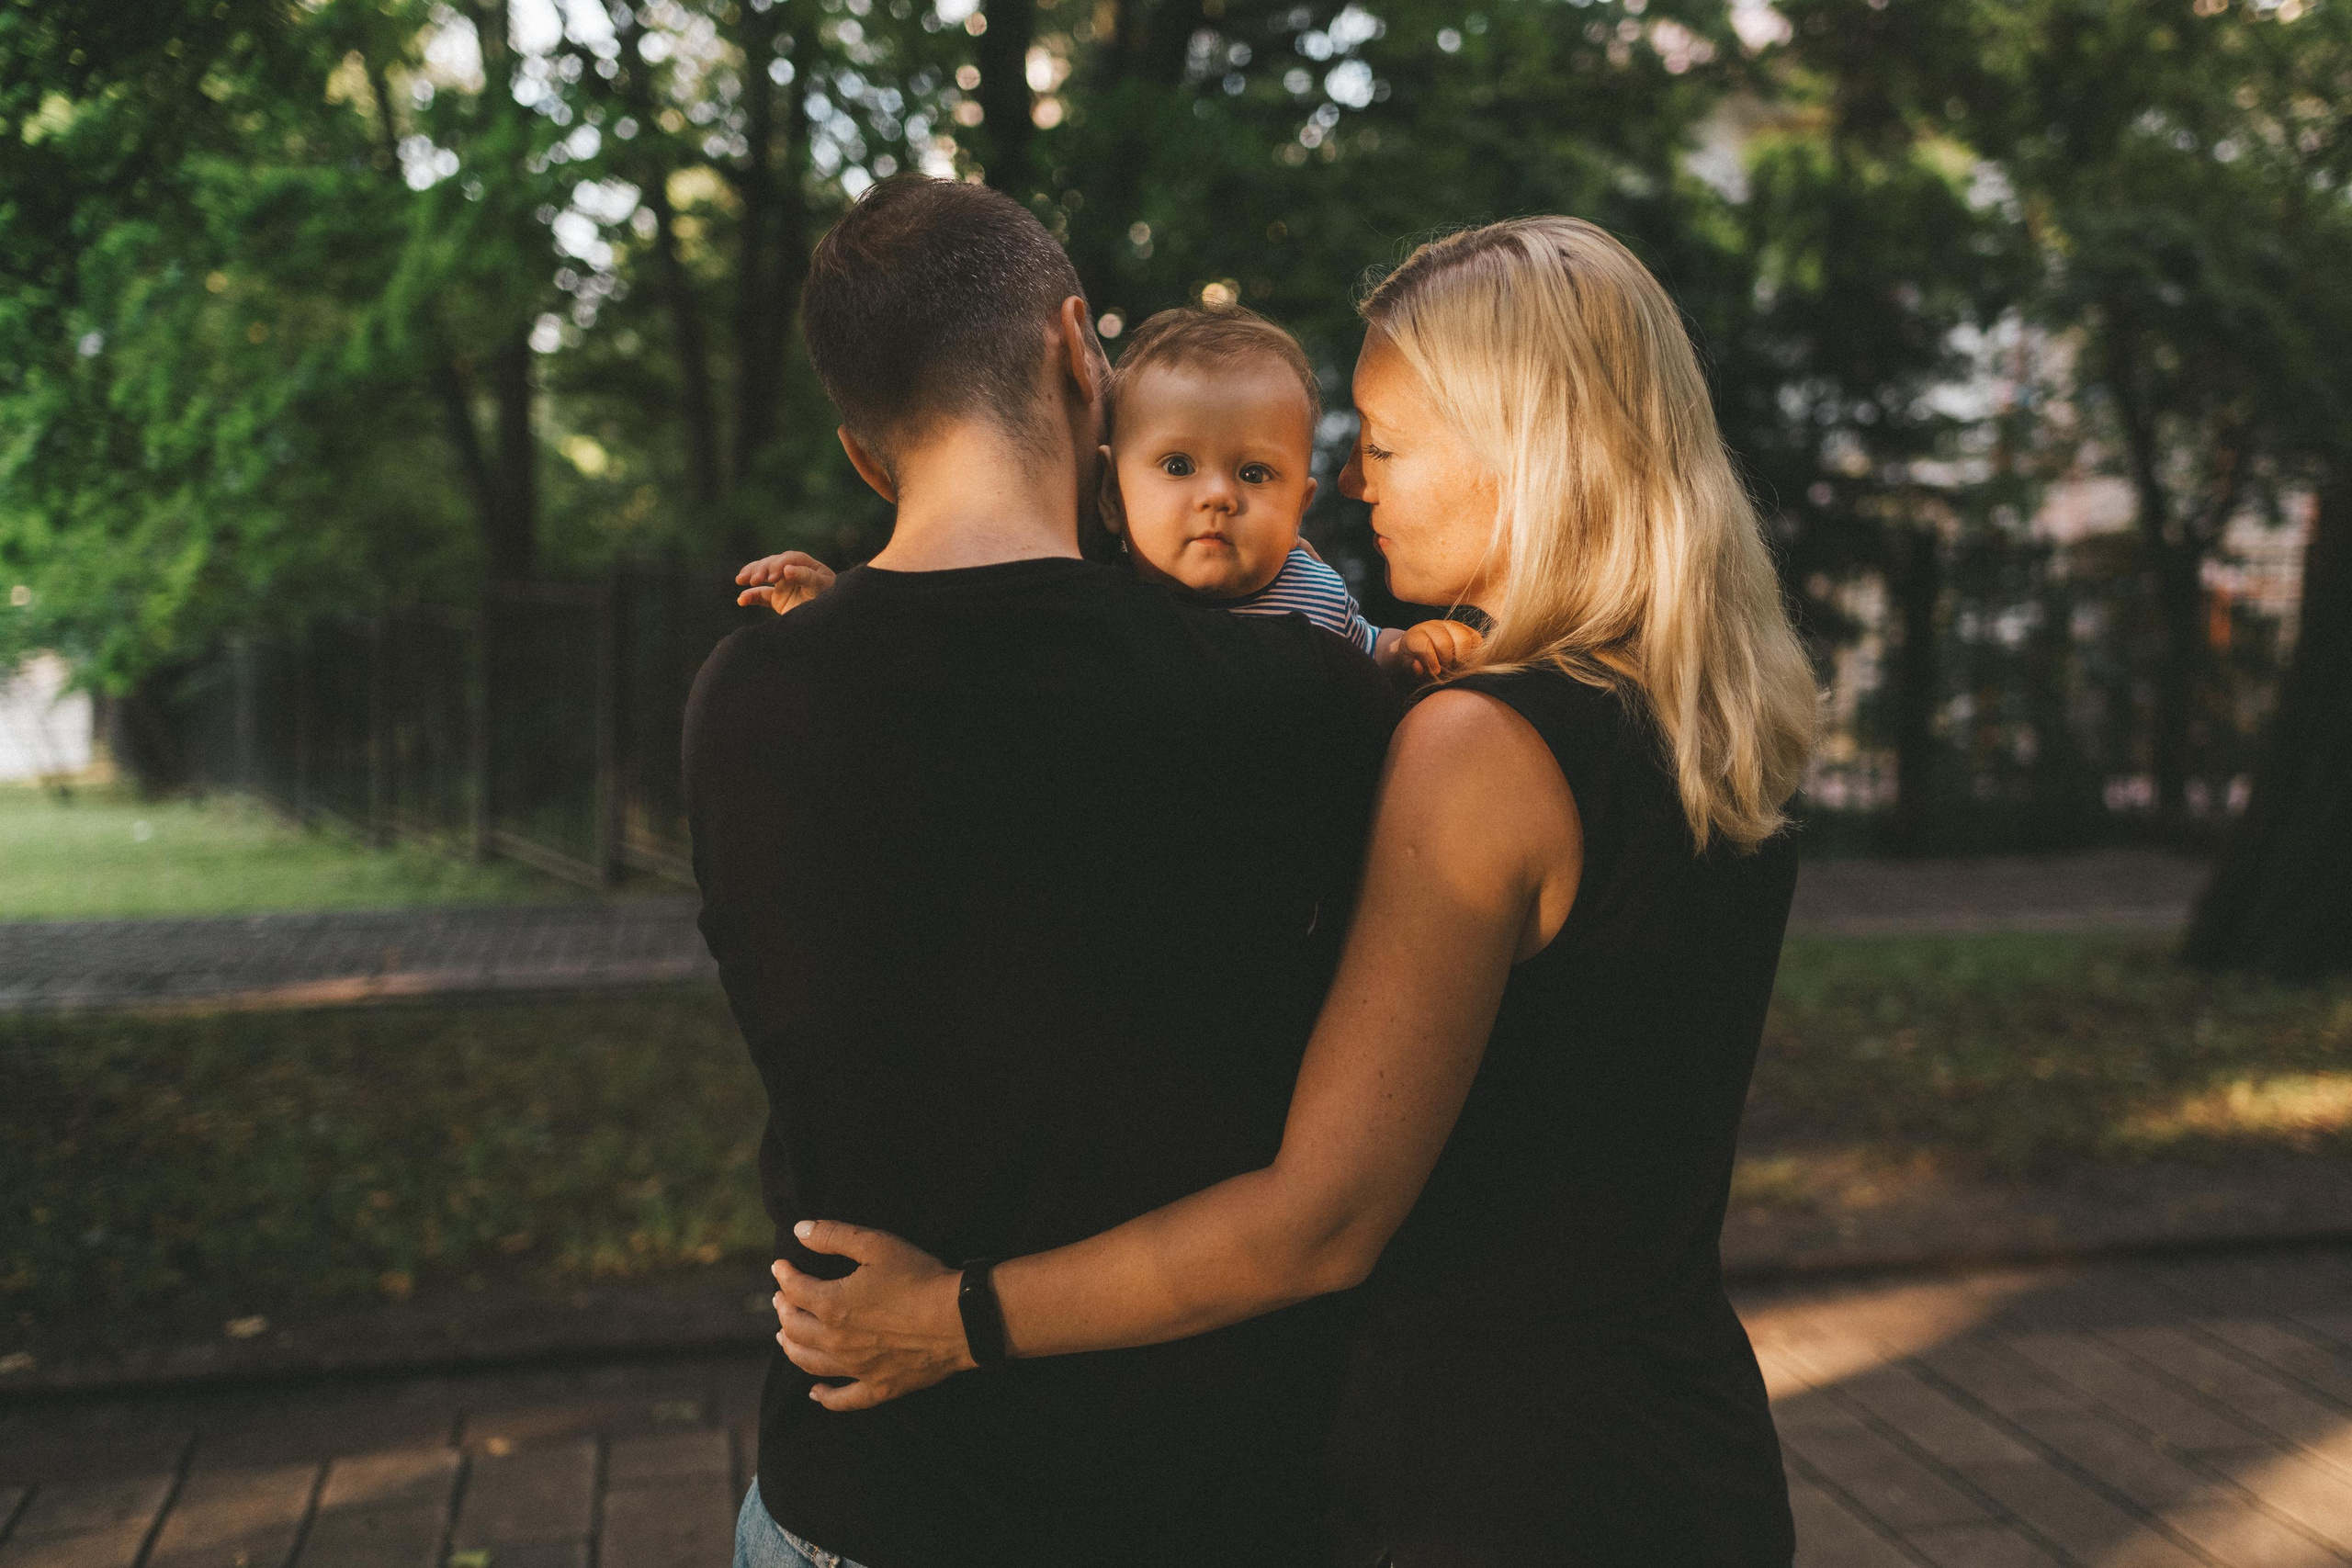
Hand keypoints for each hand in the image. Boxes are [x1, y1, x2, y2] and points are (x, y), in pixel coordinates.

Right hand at [735, 551, 835, 613]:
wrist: (829, 626)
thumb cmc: (829, 602)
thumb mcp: (821, 588)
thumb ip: (806, 576)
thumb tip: (787, 568)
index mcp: (808, 565)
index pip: (790, 559)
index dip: (779, 564)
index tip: (772, 577)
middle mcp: (794, 572)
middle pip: (773, 564)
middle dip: (762, 569)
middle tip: (754, 579)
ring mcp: (784, 585)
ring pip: (764, 576)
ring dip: (751, 576)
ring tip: (740, 580)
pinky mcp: (777, 599)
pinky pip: (761, 596)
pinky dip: (750, 597)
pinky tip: (741, 600)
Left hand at [771, 1221, 972, 1411]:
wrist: (959, 1319)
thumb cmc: (919, 1278)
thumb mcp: (877, 1246)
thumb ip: (834, 1236)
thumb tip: (800, 1229)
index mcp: (832, 1305)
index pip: (795, 1290)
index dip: (784, 1276)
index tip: (780, 1267)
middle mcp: (835, 1341)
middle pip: (795, 1328)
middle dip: (783, 1311)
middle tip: (780, 1300)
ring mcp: (855, 1369)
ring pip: (809, 1363)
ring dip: (792, 1349)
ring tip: (784, 1338)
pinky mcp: (878, 1388)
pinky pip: (843, 1400)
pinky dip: (825, 1397)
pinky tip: (816, 1392)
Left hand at [1399, 618, 1483, 680]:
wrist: (1424, 653)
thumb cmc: (1416, 662)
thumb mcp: (1409, 667)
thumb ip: (1411, 667)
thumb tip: (1418, 667)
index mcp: (1415, 635)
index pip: (1423, 645)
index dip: (1431, 660)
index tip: (1436, 671)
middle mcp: (1434, 626)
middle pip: (1445, 643)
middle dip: (1446, 661)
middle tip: (1446, 670)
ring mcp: (1451, 626)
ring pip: (1463, 639)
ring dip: (1462, 657)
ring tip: (1456, 666)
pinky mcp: (1466, 629)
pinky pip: (1476, 639)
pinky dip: (1474, 652)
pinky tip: (1466, 661)